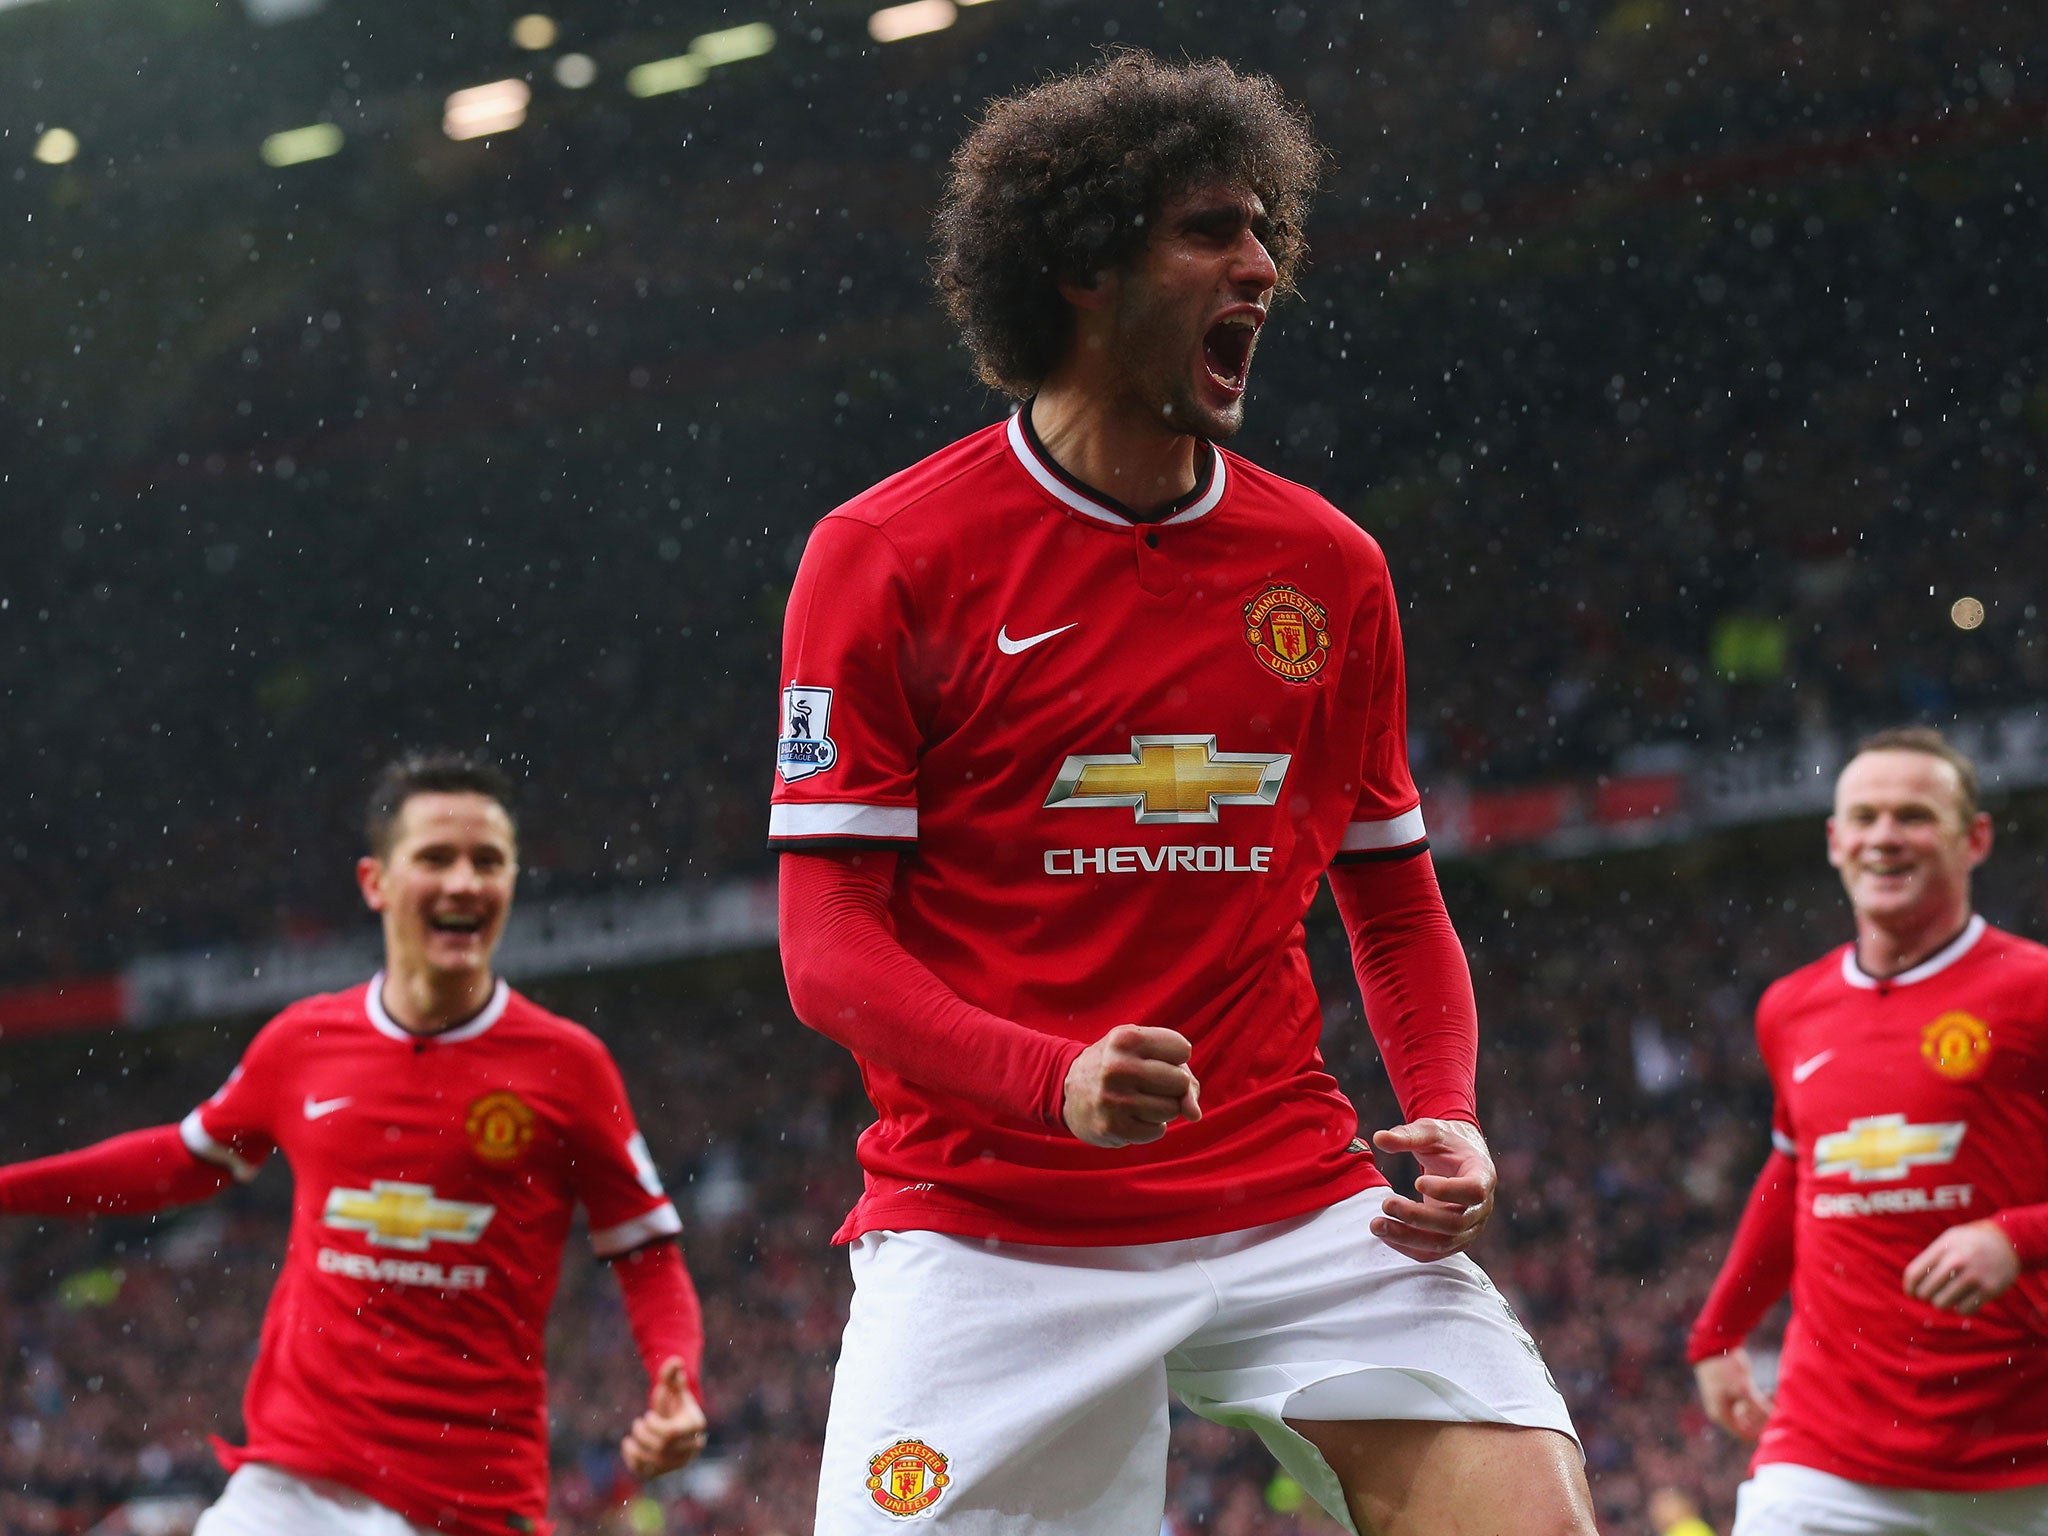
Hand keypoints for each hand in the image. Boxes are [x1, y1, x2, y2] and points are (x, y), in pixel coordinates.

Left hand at [620, 1358, 707, 1479]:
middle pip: (660, 1447)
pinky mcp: (665, 1472)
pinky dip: (633, 1462)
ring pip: (654, 1463)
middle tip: (638, 1423)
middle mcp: (691, 1448)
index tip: (648, 1415)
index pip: (670, 1434)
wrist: (676, 1424)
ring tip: (630, 1438)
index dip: (653, 1426)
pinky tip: (628, 1448)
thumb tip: (675, 1360)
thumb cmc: (674, 1403)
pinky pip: (647, 1473)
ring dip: (637, 1449)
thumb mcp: (673, 1388)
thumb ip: (672, 1375)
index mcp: (695, 1427)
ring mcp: (678, 1462)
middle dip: (643, 1434)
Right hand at [1062, 1025, 1200, 1147]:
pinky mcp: (1113, 1127)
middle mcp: (1117, 1066)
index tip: (1152, 1058)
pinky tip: (1131, 1116)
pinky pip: (1158, 1130)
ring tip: (1138, 1100)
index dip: (1173, 1057)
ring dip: (1162, 1108)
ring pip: (1172, 1109)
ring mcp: (1114, 1099)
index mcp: (1125, 1038)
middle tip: (1147, 1083)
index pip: (1182, 1049)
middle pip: (1180, 1081)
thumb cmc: (1118, 1067)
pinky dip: (1151, 1126)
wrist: (1068, 1091)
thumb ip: (1182, 1075)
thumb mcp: (1143, 1054)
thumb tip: (1194, 1115)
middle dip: (1171, 1085)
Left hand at [1368, 1118, 1494, 1260]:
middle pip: (1455, 1223)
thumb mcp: (1430, 1131)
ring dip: (1408, 1237)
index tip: (1417, 1181)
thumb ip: (1408, 1135)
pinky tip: (1385, 1235)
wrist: (1458, 1157)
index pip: (1473, 1191)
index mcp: (1483, 1175)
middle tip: (1386, 1204)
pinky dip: (1408, 1247)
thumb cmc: (1447, 1142)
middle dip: (1418, 1217)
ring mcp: (1470, 1227)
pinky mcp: (1454, 1240)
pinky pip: (1434, 1252)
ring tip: (1377, 1225)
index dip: (1447, 1191)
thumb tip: (1379, 1138)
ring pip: (1443, 1243)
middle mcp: (1482, 1207)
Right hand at [1693, 1348, 1771, 1441]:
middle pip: (1749, 1426)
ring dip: (1764, 1408)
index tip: (1775, 1422)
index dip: (1761, 1431)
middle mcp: (1724, 1412)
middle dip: (1764, 1418)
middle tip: (1776, 1408)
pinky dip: (1760, 1401)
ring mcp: (1729, 1403)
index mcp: (1722, 1415)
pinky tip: (1769, 1392)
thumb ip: (1758, 1405)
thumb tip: (1775, 1419)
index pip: (1745, 1434)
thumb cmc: (1725, 1368)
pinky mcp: (1734, 1394)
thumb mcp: (1743, 1387)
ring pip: (1752, 1414)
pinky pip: (1750, 1405)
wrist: (1714, 1347)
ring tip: (1774, 1396)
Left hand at [1903, 1220, 2019, 1314]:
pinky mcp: (1989, 1290)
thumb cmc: (1970, 1242)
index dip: (1909, 1288)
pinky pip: (1963, 1310)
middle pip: (1926, 1292)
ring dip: (1942, 1303)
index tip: (1911, 1293)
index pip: (1914, 1273)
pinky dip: (1960, 1308)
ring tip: (1946, 1296)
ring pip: (1942, 1304)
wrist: (2008, 1241)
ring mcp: (1973, 1277)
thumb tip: (1912, 1283)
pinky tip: (1963, 1299)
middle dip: (1924, 1297)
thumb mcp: (1948, 1240)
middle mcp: (1956, 1262)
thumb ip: (1931, 1258)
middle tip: (1930, 1295)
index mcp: (1943, 1248)